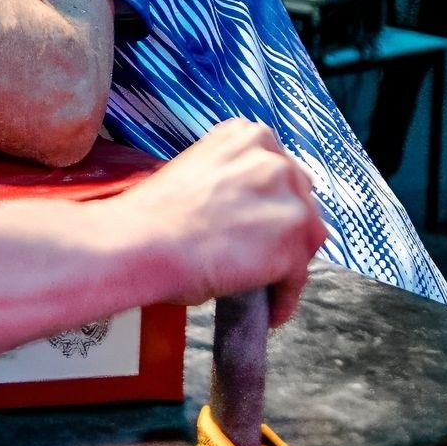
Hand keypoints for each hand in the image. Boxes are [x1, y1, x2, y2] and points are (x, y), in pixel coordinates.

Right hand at [117, 120, 326, 327]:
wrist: (140, 242)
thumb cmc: (154, 215)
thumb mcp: (198, 173)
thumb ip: (233, 183)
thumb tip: (249, 214)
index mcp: (248, 136)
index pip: (280, 170)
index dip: (271, 200)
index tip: (261, 220)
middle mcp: (274, 160)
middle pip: (300, 199)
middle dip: (284, 227)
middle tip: (262, 254)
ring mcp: (287, 201)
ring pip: (306, 237)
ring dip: (289, 262)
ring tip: (264, 285)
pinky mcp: (291, 244)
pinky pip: (297, 278)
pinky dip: (284, 297)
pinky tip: (267, 309)